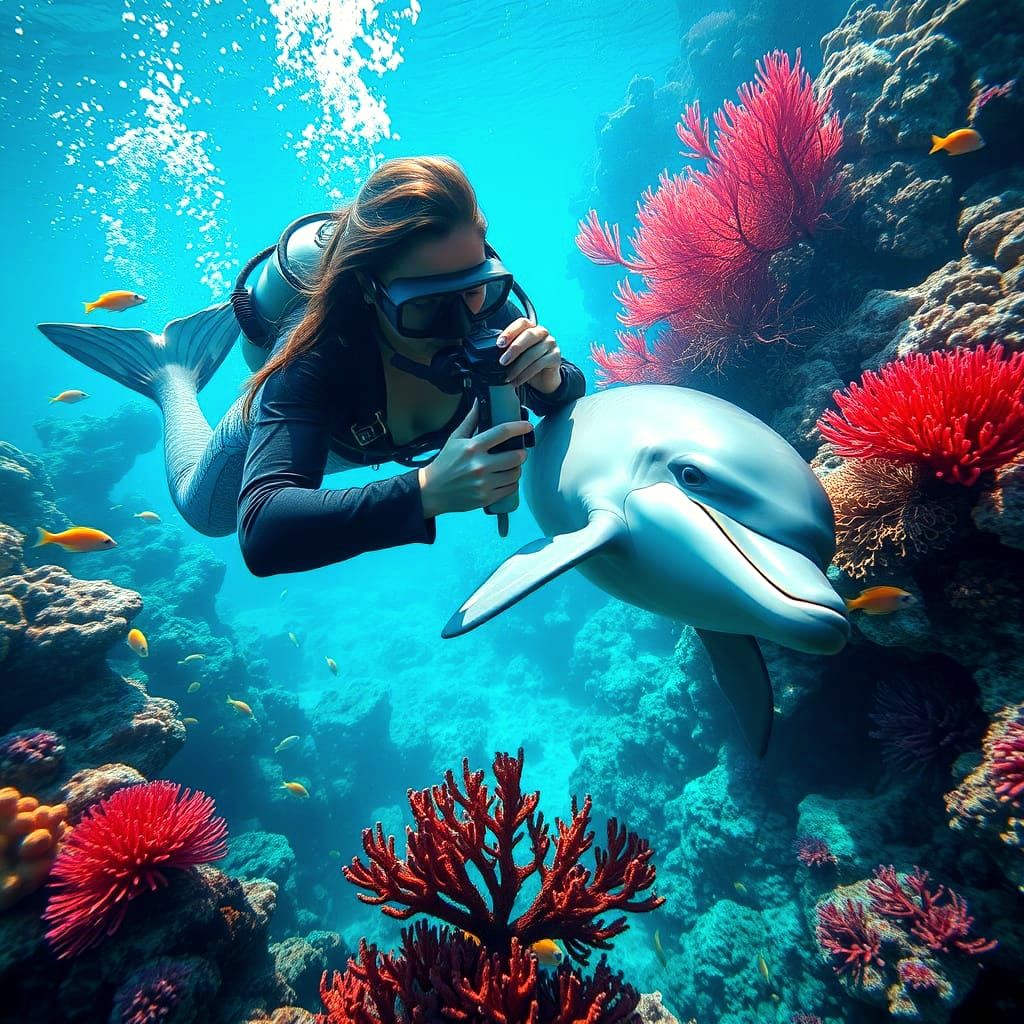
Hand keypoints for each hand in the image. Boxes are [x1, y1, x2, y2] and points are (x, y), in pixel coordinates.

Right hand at [417, 400, 533, 518]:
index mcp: (472, 447)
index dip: (519, 427)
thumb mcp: (455, 439)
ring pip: (515, 474)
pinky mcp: (486, 498)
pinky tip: (506, 478)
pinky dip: (512, 483)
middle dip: (521, 453)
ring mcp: (483, 483)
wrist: (432, 490)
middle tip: (519, 452)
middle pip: (515, 456)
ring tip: (512, 466)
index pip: (502, 433)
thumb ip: (470, 420)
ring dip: (517, 468)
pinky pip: (510, 488)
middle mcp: (479, 465)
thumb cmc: (445, 463)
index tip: (528, 426)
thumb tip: (479, 401)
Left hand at [496, 318, 561, 391]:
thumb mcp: (516, 354)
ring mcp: (551, 343)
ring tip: (508, 376)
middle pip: (528, 335)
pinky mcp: (556, 357)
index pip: (522, 323)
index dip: (510, 332)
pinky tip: (518, 380)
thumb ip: (507, 349)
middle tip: (502, 362)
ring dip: (518, 367)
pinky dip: (526, 374)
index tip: (499, 344)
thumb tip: (491, 352)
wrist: (543, 378)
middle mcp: (542, 332)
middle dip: (514, 349)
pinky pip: (540, 364)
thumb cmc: (527, 363)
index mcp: (531, 327)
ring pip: (533, 353)